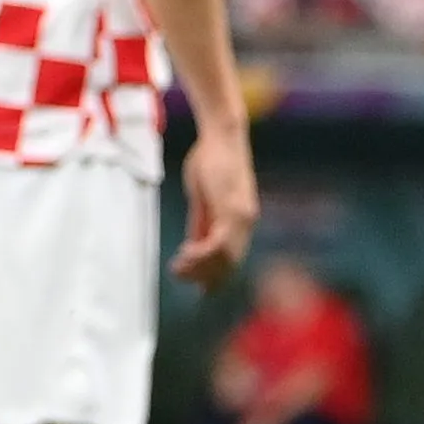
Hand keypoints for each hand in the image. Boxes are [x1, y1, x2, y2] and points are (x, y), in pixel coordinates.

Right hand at [173, 131, 258, 290]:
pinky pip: (220, 243)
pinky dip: (202, 254)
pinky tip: (184, 255)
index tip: (197, 287)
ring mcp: (242, 217)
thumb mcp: (203, 195)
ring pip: (225, 258)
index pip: (230, 257)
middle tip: (179, 276)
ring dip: (200, 268)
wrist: (223, 135)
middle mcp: (246, 221)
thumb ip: (202, 220)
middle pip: (229, 263)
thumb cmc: (211, 159)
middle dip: (204, 275)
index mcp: (239, 219)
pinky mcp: (234, 210)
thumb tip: (195, 244)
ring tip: (177, 269)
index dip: (214, 274)